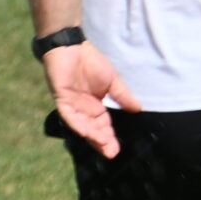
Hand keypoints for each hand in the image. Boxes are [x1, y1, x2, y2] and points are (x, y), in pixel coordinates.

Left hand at [45, 42, 139, 157]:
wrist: (72, 47)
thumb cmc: (91, 62)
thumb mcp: (112, 81)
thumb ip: (123, 96)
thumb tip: (139, 109)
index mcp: (95, 107)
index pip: (104, 127)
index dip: (110, 138)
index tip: (117, 150)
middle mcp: (83, 110)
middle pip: (93, 130)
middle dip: (101, 142)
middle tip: (111, 153)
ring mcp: (71, 105)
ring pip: (81, 125)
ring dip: (91, 135)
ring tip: (102, 145)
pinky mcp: (61, 98)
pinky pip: (68, 115)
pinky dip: (76, 123)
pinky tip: (84, 132)